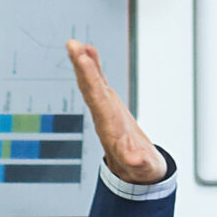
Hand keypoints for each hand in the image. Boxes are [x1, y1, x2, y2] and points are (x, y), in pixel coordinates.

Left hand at [67, 41, 167, 185]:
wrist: (135, 172)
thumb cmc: (141, 169)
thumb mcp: (143, 168)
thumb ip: (139, 163)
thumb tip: (136, 160)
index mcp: (110, 128)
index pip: (98, 100)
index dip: (91, 80)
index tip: (84, 61)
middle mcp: (102, 116)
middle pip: (90, 89)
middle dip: (82, 67)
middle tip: (73, 46)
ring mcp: (104, 109)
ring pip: (91, 83)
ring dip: (82, 63)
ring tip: (74, 44)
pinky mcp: (109, 104)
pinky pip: (99, 82)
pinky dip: (93, 66)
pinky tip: (88, 50)